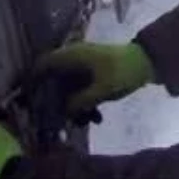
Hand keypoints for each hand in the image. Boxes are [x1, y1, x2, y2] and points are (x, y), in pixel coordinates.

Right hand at [34, 41, 154, 114]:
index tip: (29, 102)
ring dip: (74, 106)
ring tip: (84, 122)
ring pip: (68, 88)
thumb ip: (80, 101)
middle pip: (54, 80)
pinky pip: (82, 89)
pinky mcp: (94, 74)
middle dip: (57, 102)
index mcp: (72, 56)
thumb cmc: (123, 71)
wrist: (148, 62)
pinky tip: (96, 117)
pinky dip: (85, 102)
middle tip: (58, 120)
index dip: (33, 81)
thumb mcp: (102, 89)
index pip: (42, 65)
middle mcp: (74, 59)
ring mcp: (84, 66)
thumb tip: (65, 112)